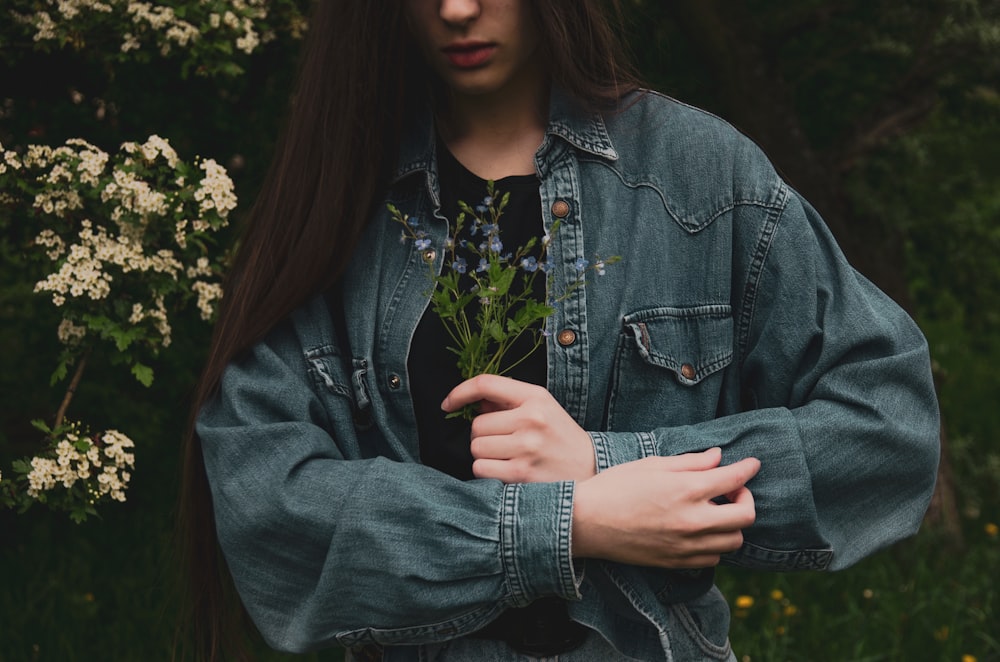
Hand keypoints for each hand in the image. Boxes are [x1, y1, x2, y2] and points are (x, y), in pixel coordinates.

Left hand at [441, 374, 595, 482]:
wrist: (591, 470)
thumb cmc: (560, 438)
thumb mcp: (542, 409)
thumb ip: (508, 402)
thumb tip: (473, 402)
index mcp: (535, 397)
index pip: (485, 383)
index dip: (460, 392)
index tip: (448, 405)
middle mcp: (531, 418)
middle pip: (476, 425)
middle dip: (482, 436)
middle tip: (503, 442)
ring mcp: (526, 447)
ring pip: (476, 448)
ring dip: (484, 456)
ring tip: (507, 458)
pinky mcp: (521, 474)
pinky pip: (481, 469)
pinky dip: (487, 472)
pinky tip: (506, 472)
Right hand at [571, 448, 759, 567]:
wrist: (586, 522)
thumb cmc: (615, 487)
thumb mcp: (652, 464)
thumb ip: (691, 462)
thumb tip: (718, 457)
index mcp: (686, 490)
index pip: (734, 479)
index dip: (748, 469)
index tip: (753, 464)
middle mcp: (693, 520)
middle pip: (746, 516)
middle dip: (746, 499)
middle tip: (732, 491)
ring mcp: (686, 546)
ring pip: (733, 541)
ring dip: (732, 524)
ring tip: (715, 511)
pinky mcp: (677, 562)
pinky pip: (713, 559)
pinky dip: (715, 545)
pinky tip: (700, 531)